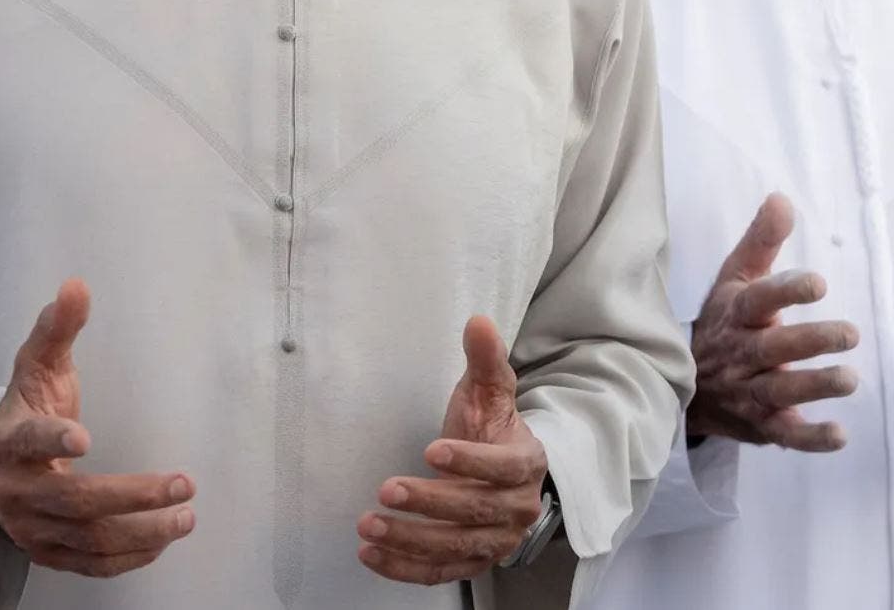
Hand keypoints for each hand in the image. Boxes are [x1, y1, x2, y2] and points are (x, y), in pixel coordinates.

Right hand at [0, 279, 194, 576]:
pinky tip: (163, 541)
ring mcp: (33, 529)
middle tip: (184, 483)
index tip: (85, 437)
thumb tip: (76, 285)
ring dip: (143, 532)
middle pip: (77, 501)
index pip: (29, 442)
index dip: (53, 440)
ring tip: (187, 516)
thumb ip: (57, 329)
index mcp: (10, 442)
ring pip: (91, 540)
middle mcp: (18, 491)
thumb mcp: (37, 367)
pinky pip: (92, 565)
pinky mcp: (49, 554)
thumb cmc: (26, 410)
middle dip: (134, 496)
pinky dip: (130, 558)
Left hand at [359, 316, 549, 584]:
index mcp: (525, 464)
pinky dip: (403, 569)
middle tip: (387, 489)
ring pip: (455, 547)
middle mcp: (516, 510)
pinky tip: (370, 554)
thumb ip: (485, 360)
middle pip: (476, 511)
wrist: (503, 473)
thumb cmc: (491, 429)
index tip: (432, 450)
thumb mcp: (490, 392)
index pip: (503, 467)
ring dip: (410, 540)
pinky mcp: (471, 563)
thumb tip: (478, 322)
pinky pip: (438, 573)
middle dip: (430, 502)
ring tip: (368, 525)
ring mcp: (494, 541)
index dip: (470, 461)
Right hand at [688, 193, 859, 451]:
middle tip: (851, 334)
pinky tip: (839, 435)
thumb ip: (761, 241)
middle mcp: (741, 353)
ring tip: (851, 379)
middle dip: (810, 342)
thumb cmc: (722, 322)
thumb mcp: (734, 278)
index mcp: (736, 313)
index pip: (758, 300)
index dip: (786, 292)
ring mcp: (748, 392)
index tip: (818, 284)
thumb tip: (782, 197)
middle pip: (773, 348)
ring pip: (779, 392)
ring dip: (814, 387)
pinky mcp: (760, 426)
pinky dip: (809, 439)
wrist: (684, 383)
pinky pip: (784, 435)